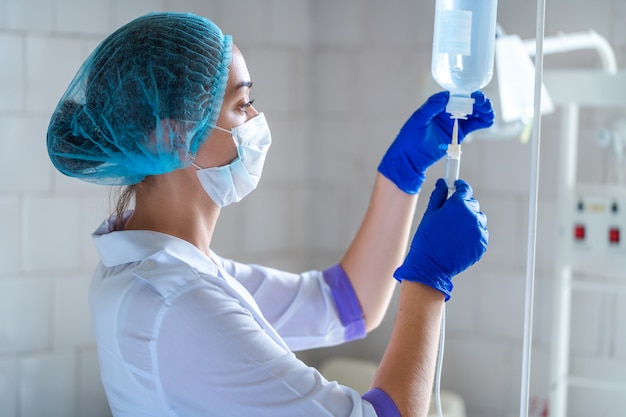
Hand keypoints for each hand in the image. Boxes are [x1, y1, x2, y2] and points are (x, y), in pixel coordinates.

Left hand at [378, 91, 493, 193]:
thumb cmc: (409, 138)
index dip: (467, 94)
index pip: (456, 95)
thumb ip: (431, 107)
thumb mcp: (418, 120)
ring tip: (488, 112)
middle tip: (483, 104)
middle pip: (467, 102)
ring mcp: (454, 122)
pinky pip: (473, 125)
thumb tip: (444, 96)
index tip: (475, 96)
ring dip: (483, 111)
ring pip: (473, 113)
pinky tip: (488, 121)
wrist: (410, 158)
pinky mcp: (458, 134)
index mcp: (438, 105)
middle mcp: (447, 112)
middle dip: (478, 102)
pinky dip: (482, 122)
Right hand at [393, 178, 487, 300]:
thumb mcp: (430, 214)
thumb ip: (439, 196)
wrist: (431, 265)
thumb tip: (442, 183)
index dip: (460, 187)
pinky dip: (472, 235)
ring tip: (454, 231)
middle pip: (472, 204)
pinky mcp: (482, 244)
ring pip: (477, 219)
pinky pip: (480, 234)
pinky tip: (458, 241)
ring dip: (469, 221)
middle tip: (450, 215)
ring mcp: (479, 231)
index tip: (457, 187)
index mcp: (458, 205)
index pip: (465, 190)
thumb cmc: (427, 239)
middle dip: (463, 207)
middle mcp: (472, 216)